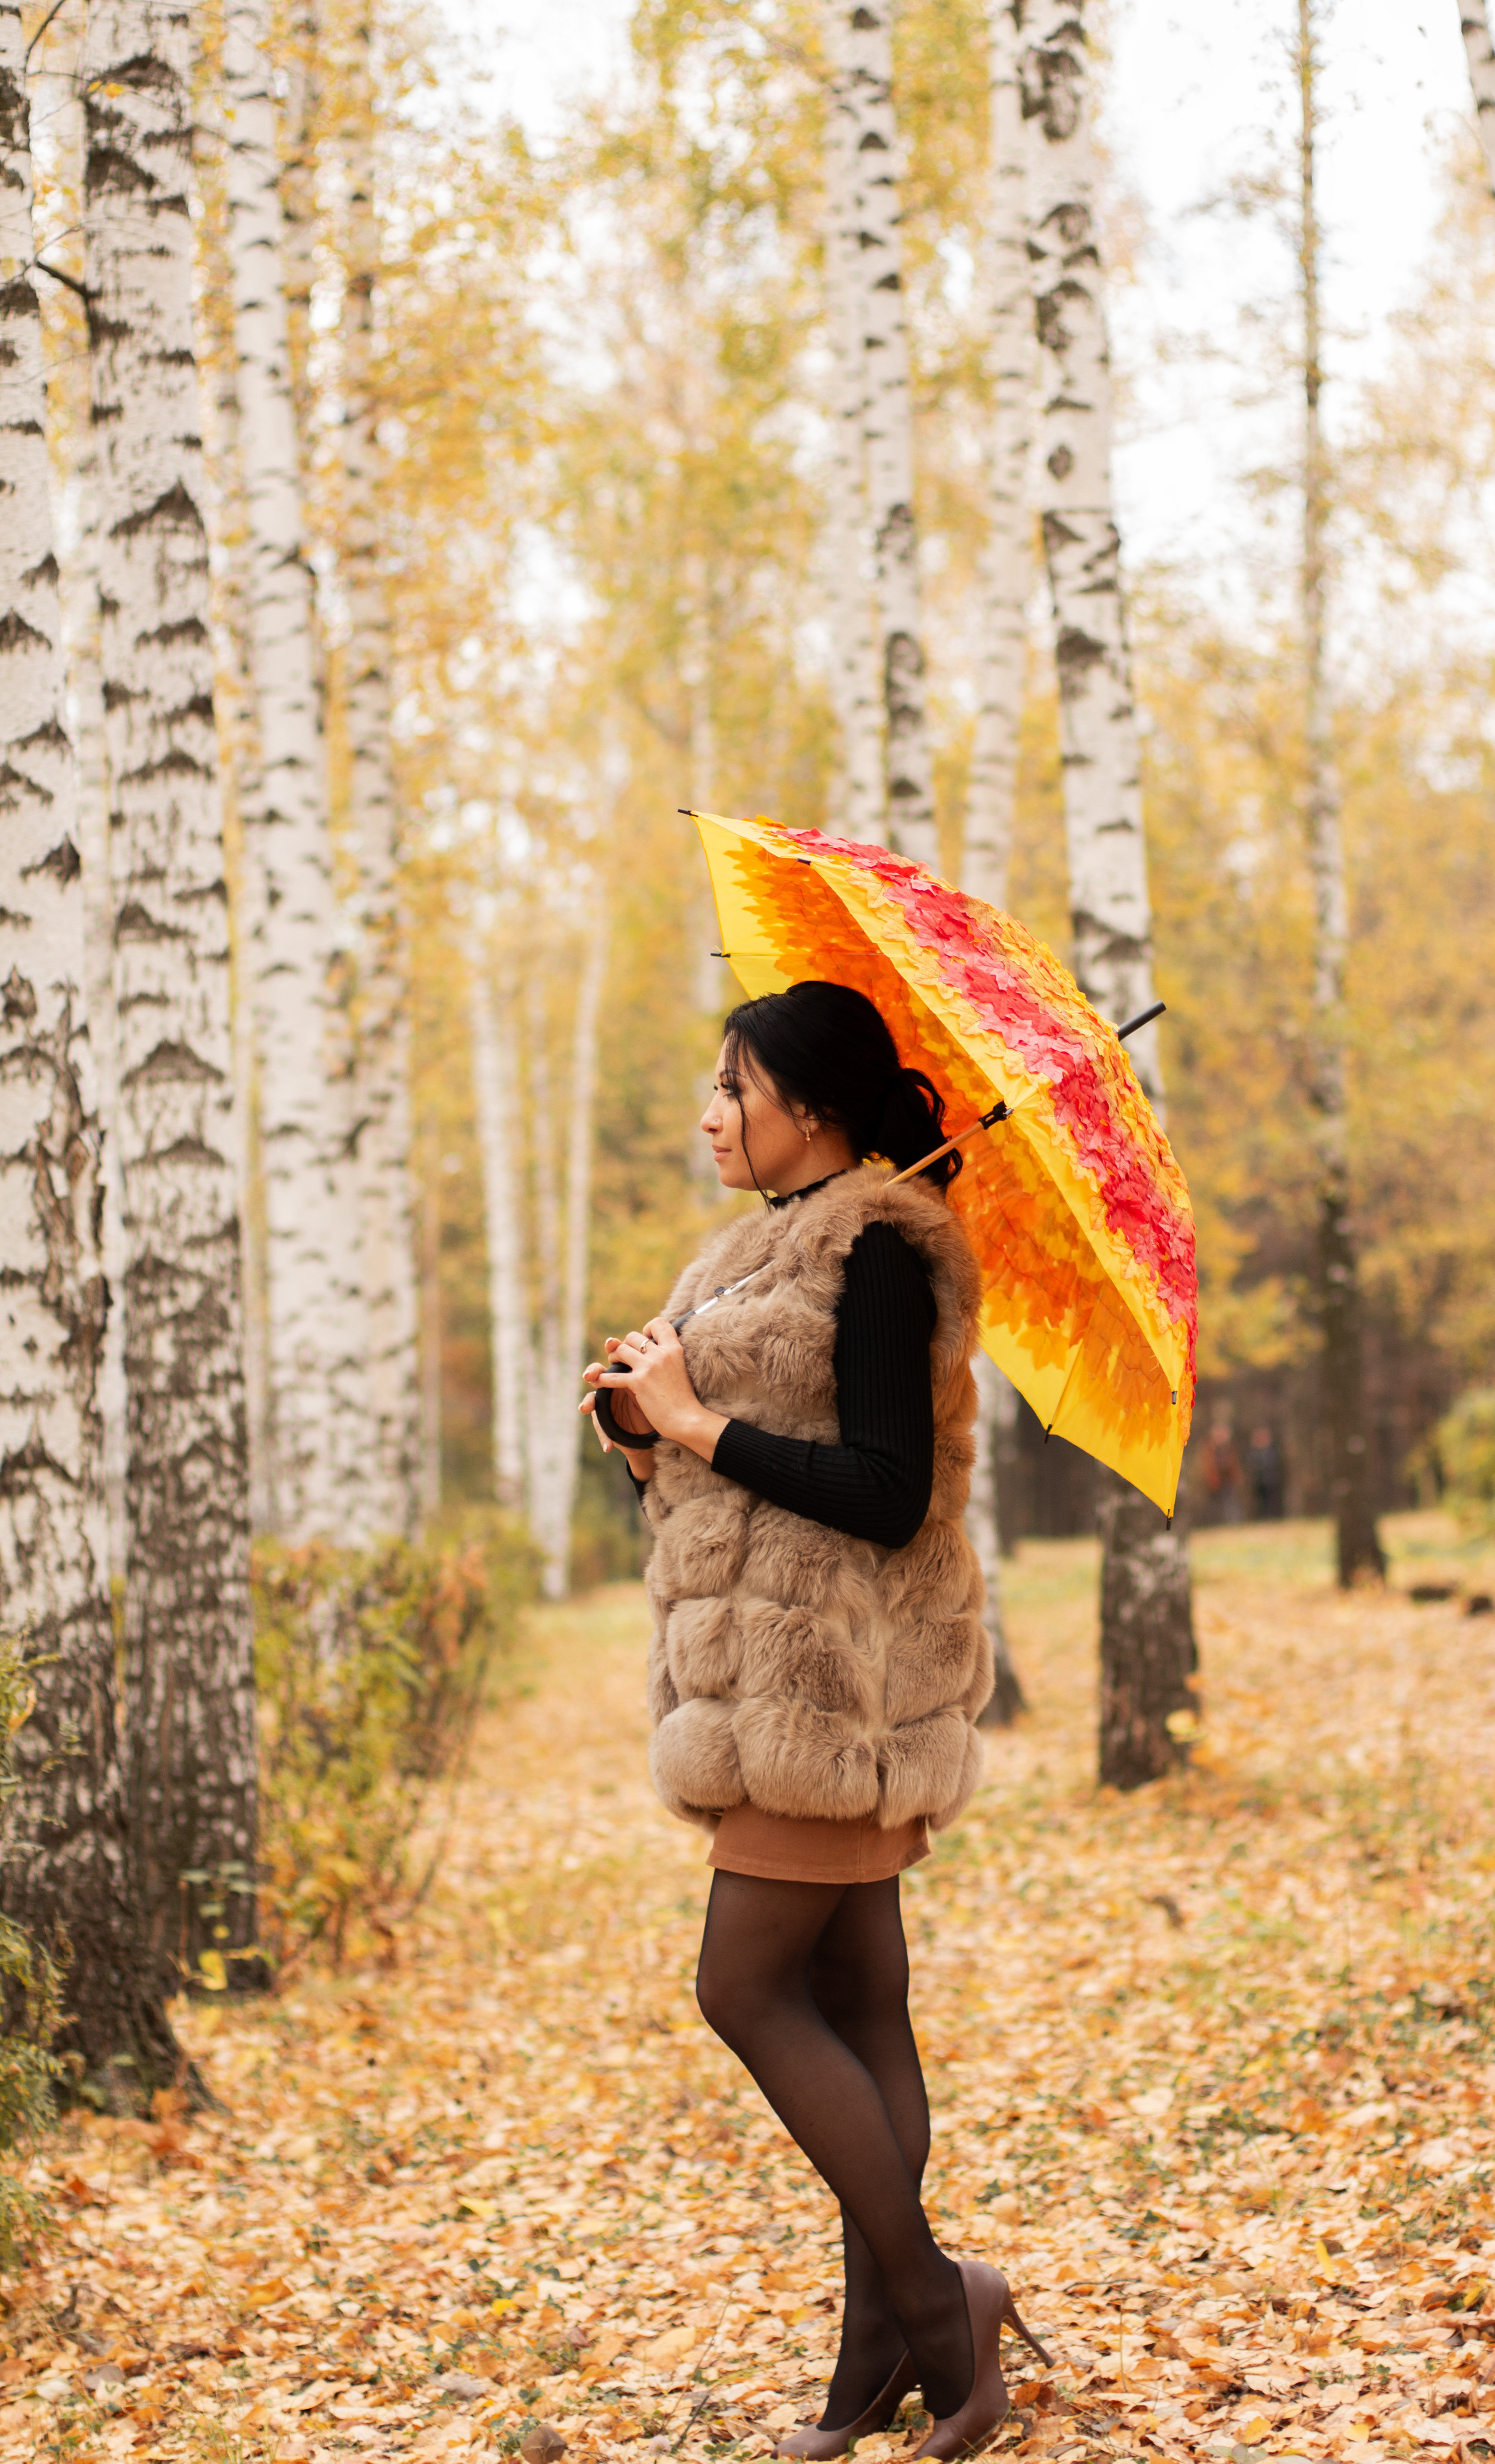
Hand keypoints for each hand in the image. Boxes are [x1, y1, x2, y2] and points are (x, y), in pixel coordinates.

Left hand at [583, 1319, 727, 1469]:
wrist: (687, 1419)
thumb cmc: (684, 1399)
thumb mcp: (681, 1369)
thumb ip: (668, 1357)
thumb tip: (653, 1348)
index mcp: (674, 1349)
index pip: (659, 1323)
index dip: (648, 1328)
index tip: (645, 1340)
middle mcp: (661, 1354)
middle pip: (633, 1336)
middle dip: (625, 1345)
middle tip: (624, 1357)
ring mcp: (649, 1367)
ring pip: (620, 1349)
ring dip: (614, 1357)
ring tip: (614, 1365)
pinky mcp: (638, 1382)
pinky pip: (613, 1375)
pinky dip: (603, 1379)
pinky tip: (600, 1382)